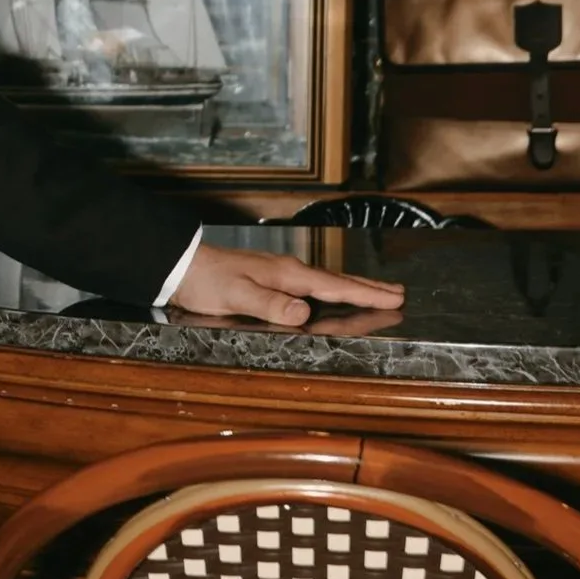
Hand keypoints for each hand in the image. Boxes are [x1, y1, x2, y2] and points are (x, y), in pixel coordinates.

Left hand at [167, 242, 405, 329]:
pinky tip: (328, 295)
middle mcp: (289, 271)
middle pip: (337, 280)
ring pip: (325, 282)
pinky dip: (329, 290)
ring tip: (375, 292)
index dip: (366, 295)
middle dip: (368, 287)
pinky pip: (310, 285)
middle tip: (398, 292)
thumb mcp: (237, 297)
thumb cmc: (207, 282)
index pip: (335, 287)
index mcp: (288, 275)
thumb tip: (304, 313)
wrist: (182, 266)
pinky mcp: (269, 278)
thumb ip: (270, 305)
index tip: (394, 298)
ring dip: (352, 287)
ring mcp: (280, 273)